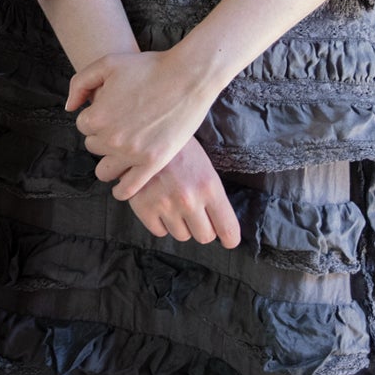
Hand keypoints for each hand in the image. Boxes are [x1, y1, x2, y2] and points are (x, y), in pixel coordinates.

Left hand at [66, 48, 212, 199]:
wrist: (188, 76)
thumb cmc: (149, 67)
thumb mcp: (107, 63)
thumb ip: (80, 83)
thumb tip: (69, 108)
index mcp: (97, 116)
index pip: (83, 126)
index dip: (97, 117)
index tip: (113, 111)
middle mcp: (111, 139)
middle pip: (94, 147)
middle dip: (104, 137)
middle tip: (123, 127)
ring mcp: (132, 154)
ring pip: (105, 171)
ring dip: (110, 163)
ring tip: (123, 152)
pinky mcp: (152, 163)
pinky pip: (128, 189)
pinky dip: (122, 190)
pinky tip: (123, 184)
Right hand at [125, 138, 239, 247]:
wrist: (145, 134)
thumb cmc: (180, 150)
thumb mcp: (205, 168)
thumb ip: (213, 196)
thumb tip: (219, 224)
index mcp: (209, 187)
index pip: (227, 228)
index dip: (230, 238)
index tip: (228, 241)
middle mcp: (189, 200)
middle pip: (204, 236)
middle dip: (203, 227)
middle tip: (196, 214)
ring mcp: (165, 205)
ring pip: (181, 235)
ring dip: (181, 224)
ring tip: (174, 204)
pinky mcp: (143, 207)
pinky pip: (159, 231)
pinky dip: (160, 223)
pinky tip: (159, 205)